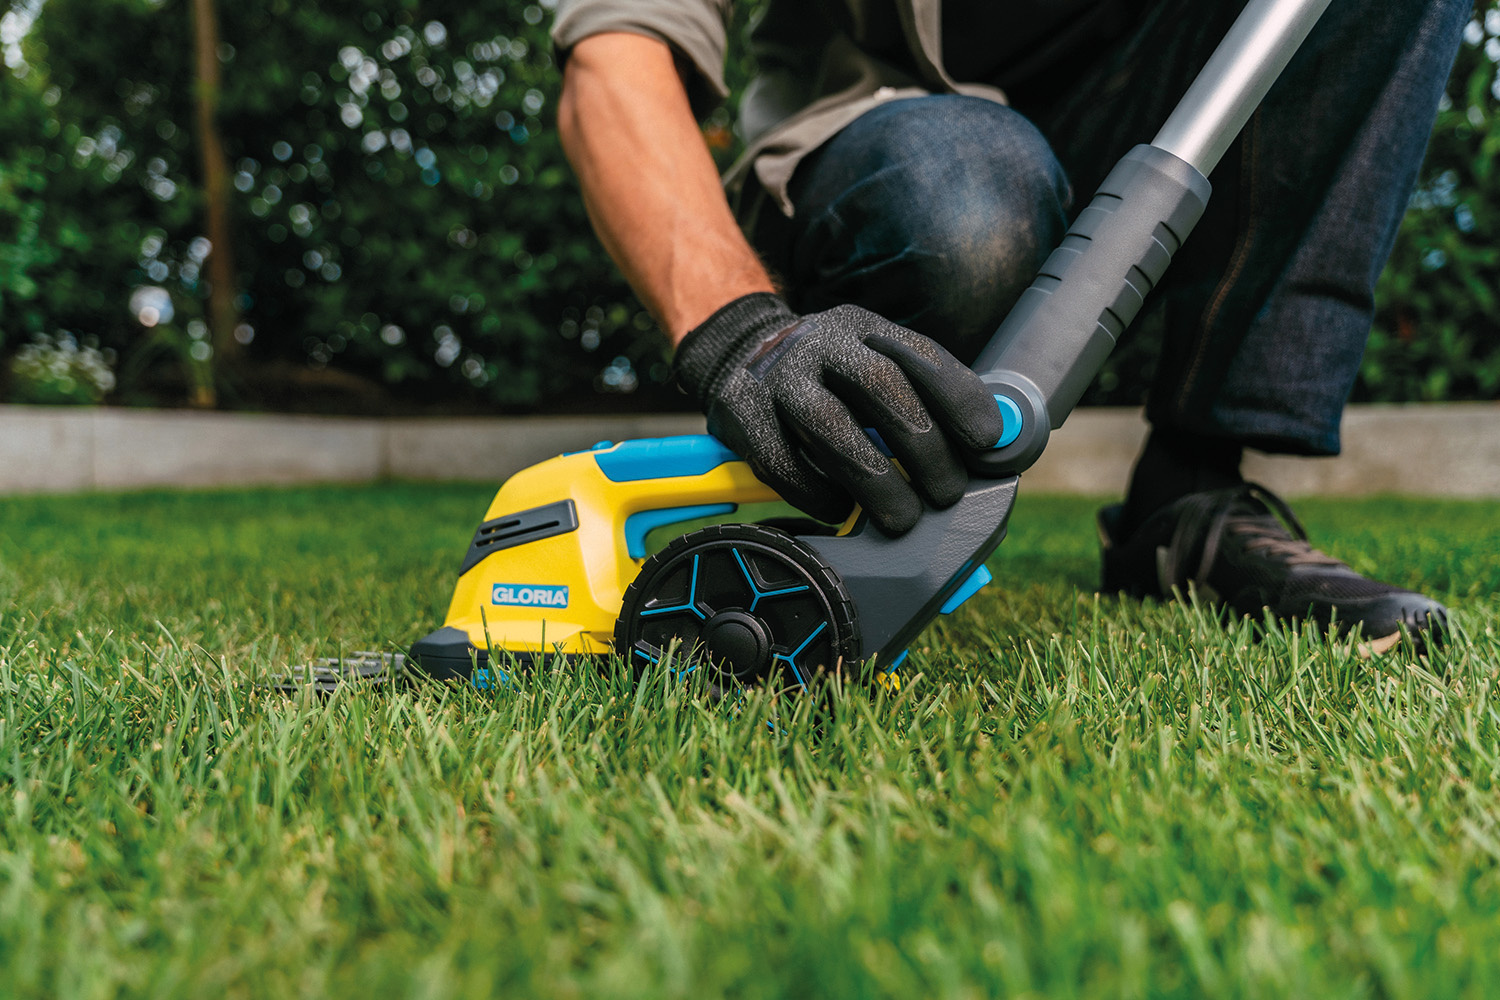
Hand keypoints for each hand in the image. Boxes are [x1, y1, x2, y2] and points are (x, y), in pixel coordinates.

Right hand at [672, 293, 1002, 534]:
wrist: (739, 357)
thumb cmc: (830, 380)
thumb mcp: (871, 366)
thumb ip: (924, 397)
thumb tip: (994, 445)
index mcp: (861, 328)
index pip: (919, 355)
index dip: (959, 396)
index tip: (988, 441)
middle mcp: (818, 343)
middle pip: (879, 385)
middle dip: (923, 445)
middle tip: (947, 493)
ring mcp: (776, 376)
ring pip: (830, 426)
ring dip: (874, 479)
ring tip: (903, 518)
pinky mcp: (739, 411)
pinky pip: (781, 460)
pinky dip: (815, 492)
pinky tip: (840, 509)